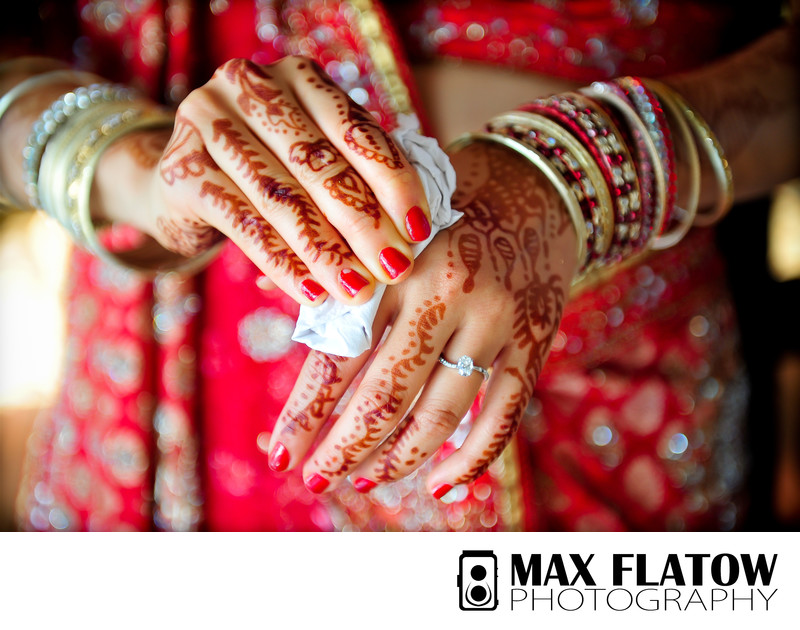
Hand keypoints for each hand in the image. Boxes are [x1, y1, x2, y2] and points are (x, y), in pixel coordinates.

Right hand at [103, 57, 430, 303]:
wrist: (188, 180)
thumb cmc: (271, 172)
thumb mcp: (316, 163)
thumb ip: (356, 182)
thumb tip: (410, 237)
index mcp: (299, 78)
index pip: (356, 130)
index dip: (393, 182)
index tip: (420, 230)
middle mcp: (251, 85)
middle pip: (318, 164)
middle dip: (363, 223)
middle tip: (394, 268)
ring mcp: (209, 120)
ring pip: (281, 197)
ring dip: (325, 251)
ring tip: (358, 290)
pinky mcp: (181, 168)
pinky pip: (242, 223)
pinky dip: (282, 264)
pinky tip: (312, 293)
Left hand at [267, 140, 578, 495]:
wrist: (538, 180)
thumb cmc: (445, 198)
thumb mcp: (383, 216)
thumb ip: (336, 261)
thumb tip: (269, 292)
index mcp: (393, 265)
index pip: (337, 357)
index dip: (305, 415)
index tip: (279, 455)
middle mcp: (444, 295)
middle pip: (386, 396)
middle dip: (344, 449)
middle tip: (316, 480)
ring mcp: (494, 321)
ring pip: (441, 413)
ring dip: (398, 459)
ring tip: (366, 481)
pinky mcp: (534, 338)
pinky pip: (504, 413)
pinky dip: (473, 457)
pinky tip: (441, 483)